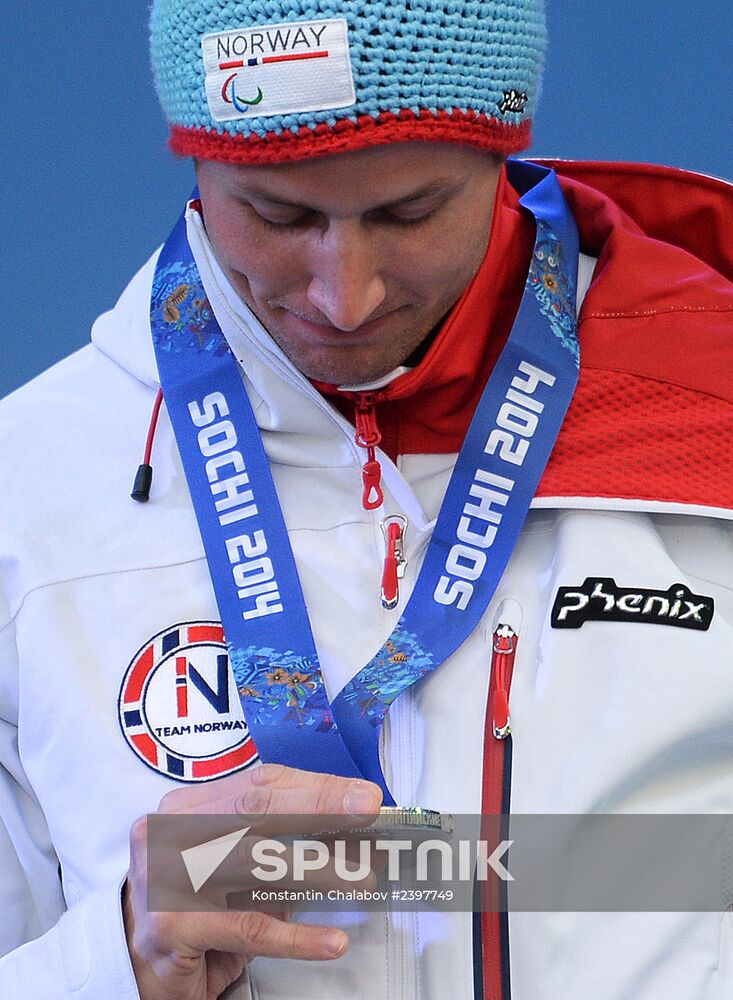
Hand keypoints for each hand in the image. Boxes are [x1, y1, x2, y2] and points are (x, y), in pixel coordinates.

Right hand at [123, 764, 381, 999]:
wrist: (136, 967)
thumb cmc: (194, 908)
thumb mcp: (233, 866)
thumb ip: (277, 846)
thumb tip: (347, 833)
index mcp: (187, 807)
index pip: (259, 784)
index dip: (314, 786)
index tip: (359, 794)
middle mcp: (171, 832)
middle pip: (256, 808)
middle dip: (319, 806)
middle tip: (366, 811)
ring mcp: (166, 877)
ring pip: (256, 864)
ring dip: (318, 871)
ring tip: (361, 878)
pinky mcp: (173, 926)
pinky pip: (249, 927)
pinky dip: (297, 937)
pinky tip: (330, 941)